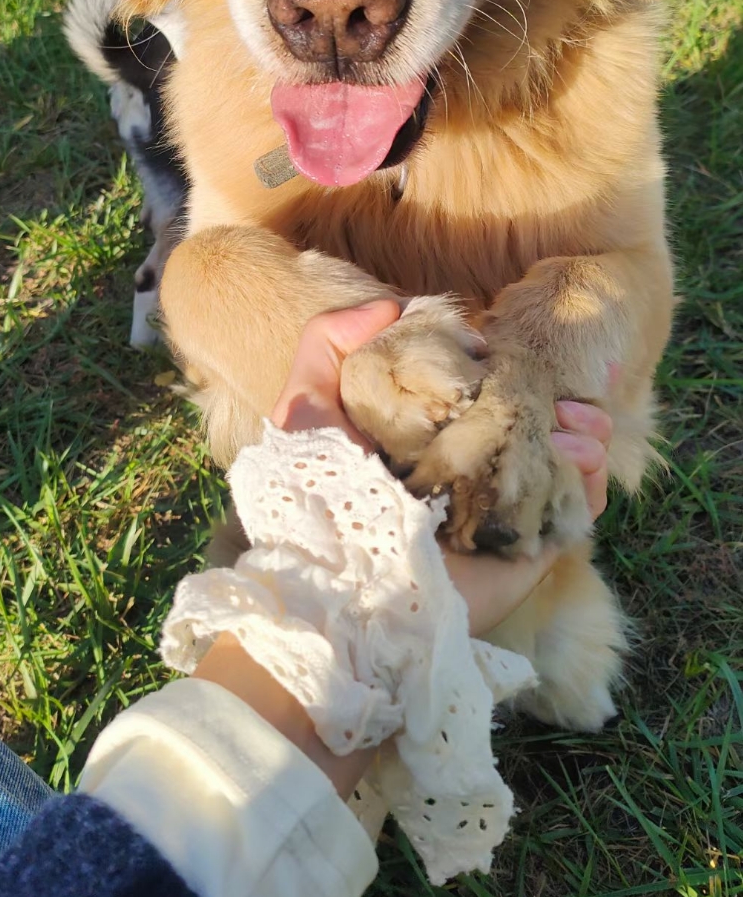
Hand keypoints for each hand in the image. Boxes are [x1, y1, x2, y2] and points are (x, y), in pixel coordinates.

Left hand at [272, 306, 612, 635]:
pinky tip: (576, 448)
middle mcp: (469, 473)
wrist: (344, 590)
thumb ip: (329, 345)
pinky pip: (580, 506)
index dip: (502, 366)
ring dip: (584, 428)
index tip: (499, 347)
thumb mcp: (305, 410)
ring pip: (565, 458)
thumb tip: (393, 306)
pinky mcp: (528, 545)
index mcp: (425, 440)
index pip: (479, 394)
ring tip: (577, 415)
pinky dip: (592, 473)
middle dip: (556, 394)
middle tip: (559, 382)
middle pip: (532, 422)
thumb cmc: (318, 497)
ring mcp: (502, 509)